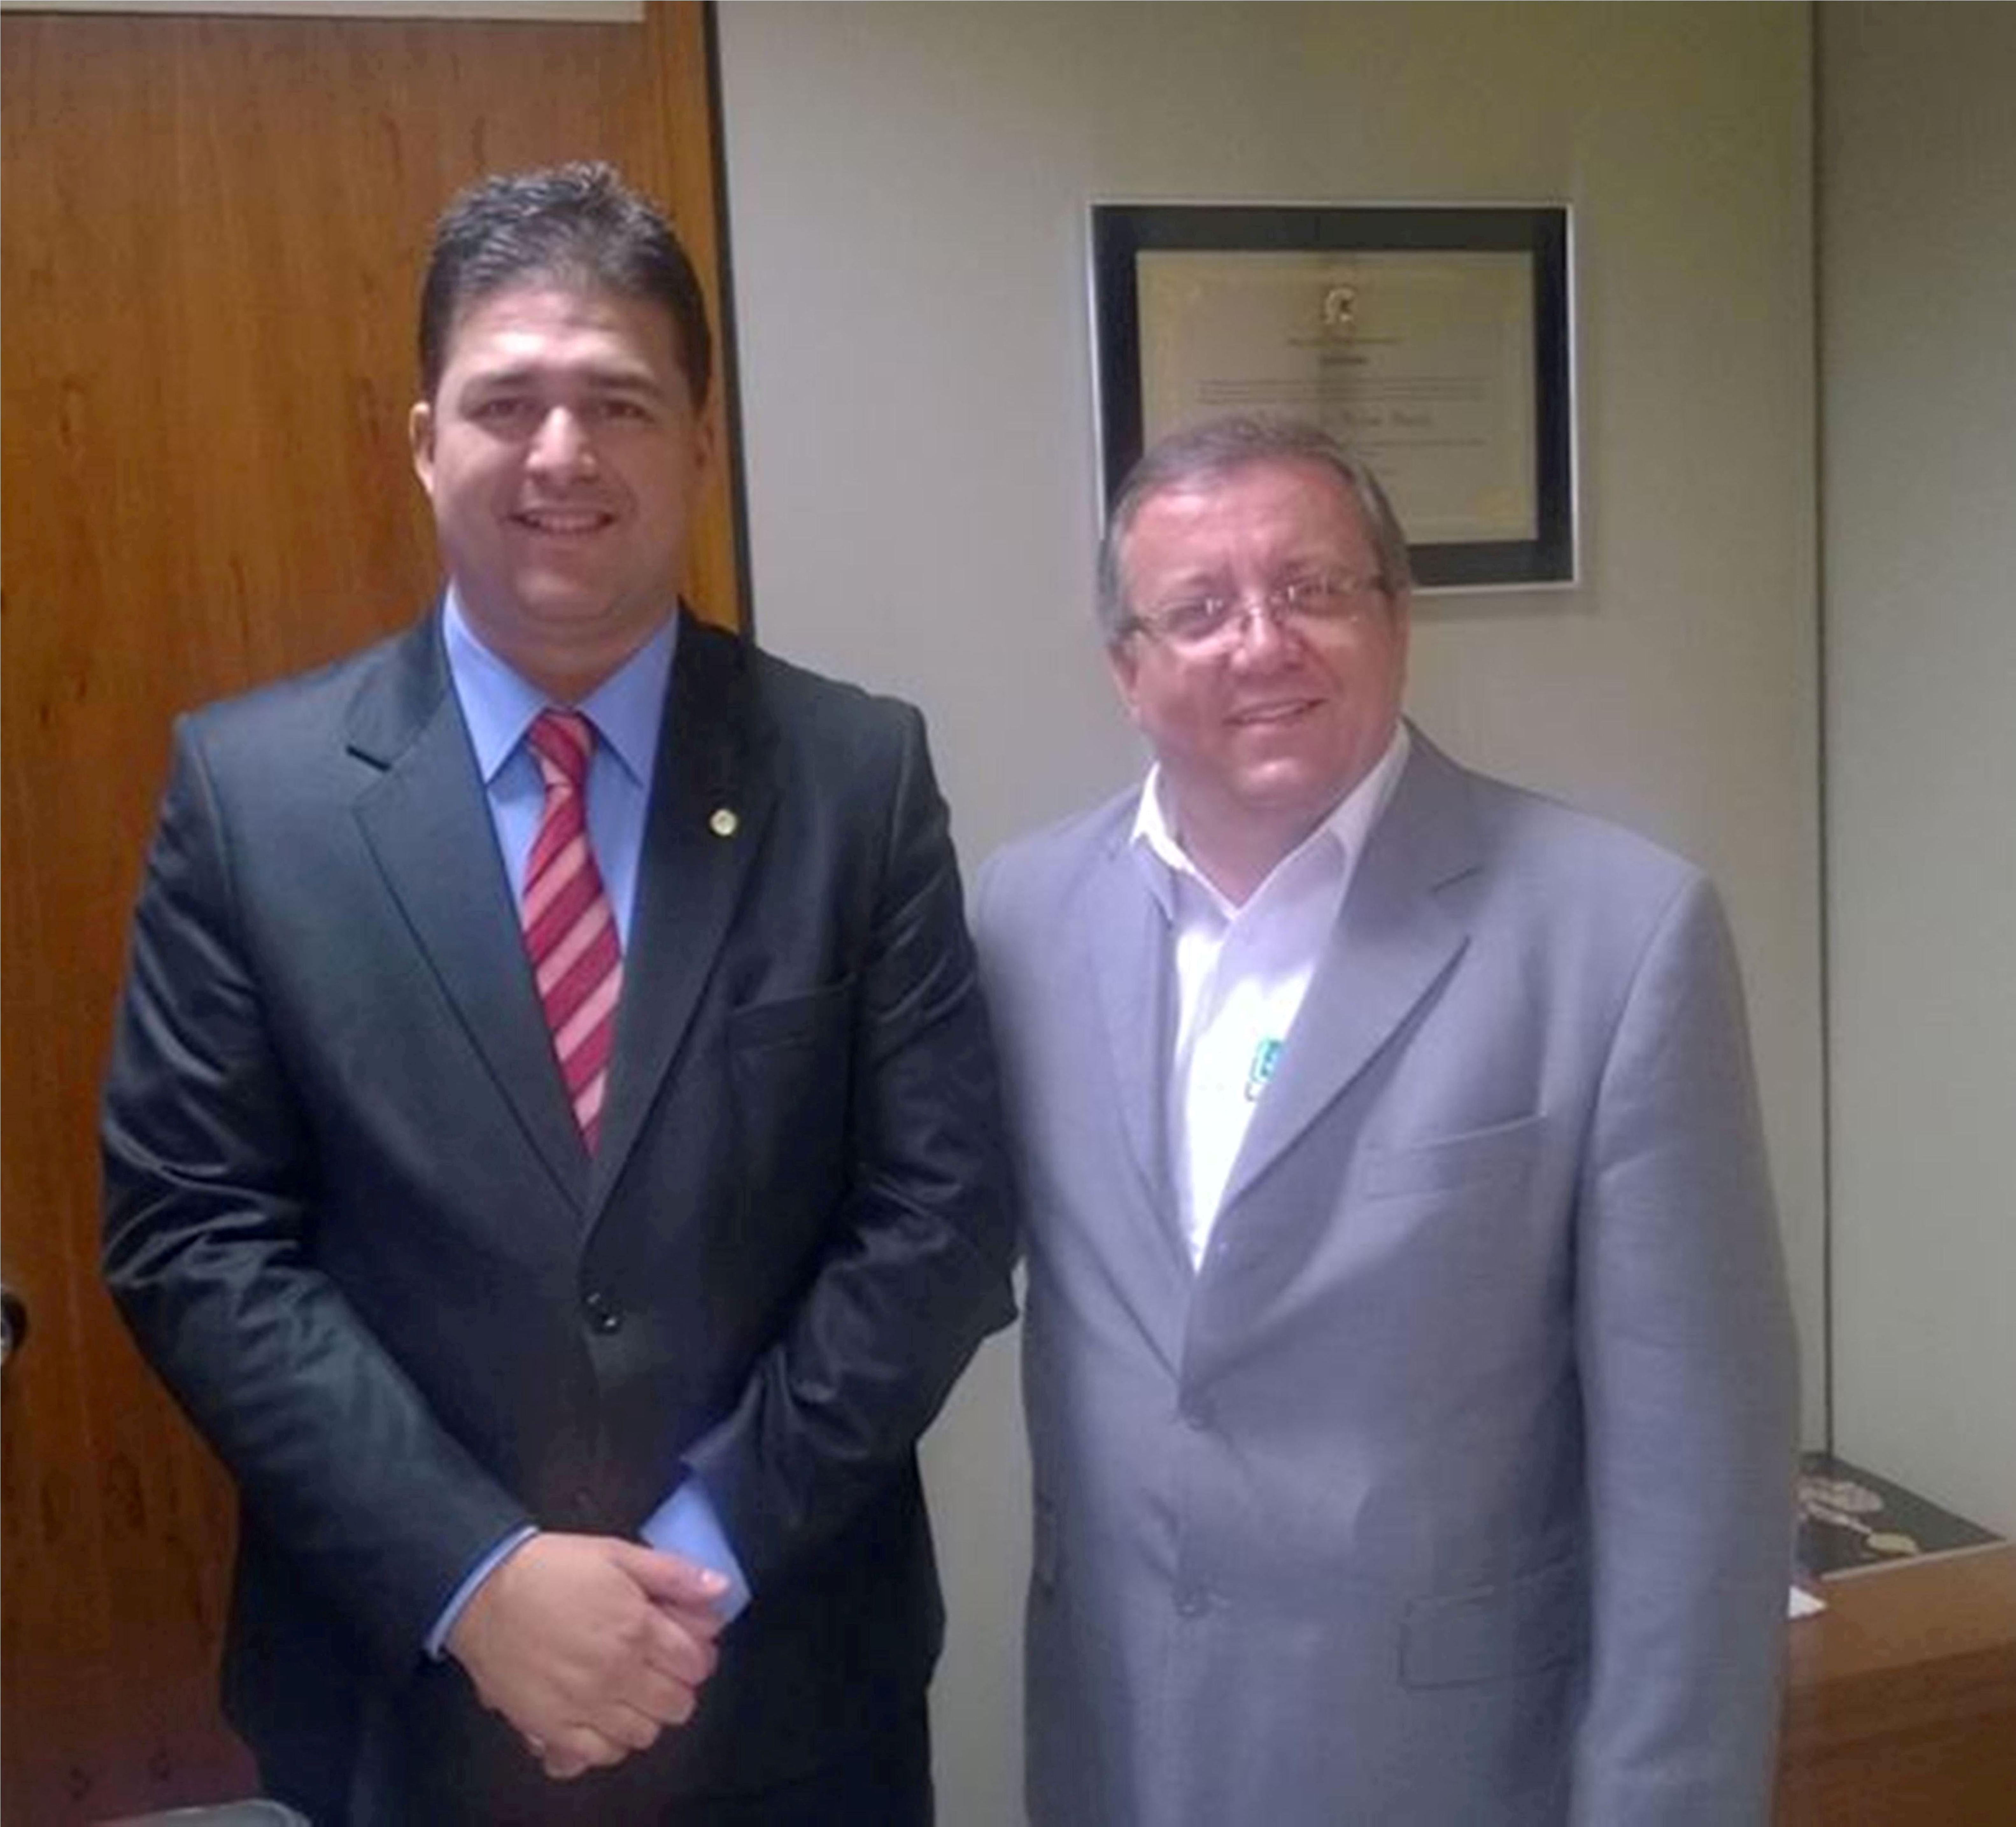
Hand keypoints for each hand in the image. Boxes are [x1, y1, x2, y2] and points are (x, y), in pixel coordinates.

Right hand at [446, 1532, 726, 1779]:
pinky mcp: (552, 1727)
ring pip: (644, 1734)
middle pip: (677, 1704)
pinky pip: (600, 1754)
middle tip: (659, 1669)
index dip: (697, 1656)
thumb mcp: (617, 1553)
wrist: (484, 1592)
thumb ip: (672, 1574)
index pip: (696, 1664)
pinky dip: (610, 1741)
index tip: (686, 1647)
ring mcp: (584, 1704)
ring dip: (646, 1715)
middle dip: (677, 1686)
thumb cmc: (551, 1569)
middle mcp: (616, 1672)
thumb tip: (718, 1587)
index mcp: (637, 1628)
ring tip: (631, 1692)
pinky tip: (604, 1717)